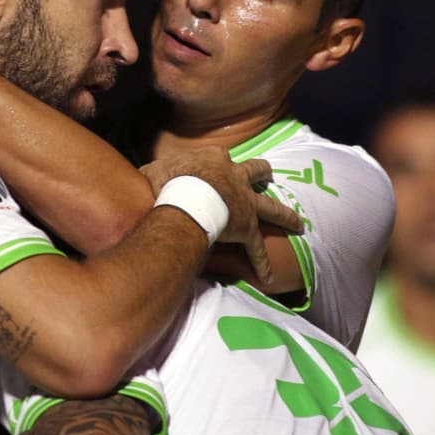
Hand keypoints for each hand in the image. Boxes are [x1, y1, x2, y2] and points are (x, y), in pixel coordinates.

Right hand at [141, 151, 301, 283]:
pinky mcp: (248, 228)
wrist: (185, 200)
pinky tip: (268, 276)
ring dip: (285, 216)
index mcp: (215, 159)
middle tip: (268, 175)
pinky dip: (263, 262)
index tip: (221, 168)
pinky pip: (258, 248)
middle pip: (257, 170)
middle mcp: (236, 176)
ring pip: (272, 207)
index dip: (221, 164)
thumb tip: (135, 179)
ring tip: (298, 223)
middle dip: (262, 173)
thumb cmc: (166, 183)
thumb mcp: (154, 171)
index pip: (221, 158)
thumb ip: (154, 174)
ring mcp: (246, 202)